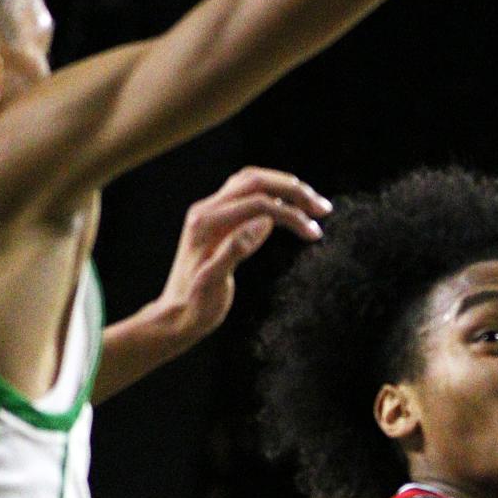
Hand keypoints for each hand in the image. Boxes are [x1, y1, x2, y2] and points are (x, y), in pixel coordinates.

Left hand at [152, 168, 328, 348]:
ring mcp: (210, 212)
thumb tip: (265, 221)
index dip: (290, 212)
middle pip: (256, 181)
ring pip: (252, 182)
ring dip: (284, 189)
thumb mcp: (213, 284)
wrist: (174, 316)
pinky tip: (290, 209)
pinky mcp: (216, 219)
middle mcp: (206, 210)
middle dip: (293, 191)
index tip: (314, 231)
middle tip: (323, 208)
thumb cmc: (194, 307)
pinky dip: (273, 195)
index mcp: (206, 223)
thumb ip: (235, 249)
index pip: (257, 202)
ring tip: (312, 205)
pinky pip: (247, 194)